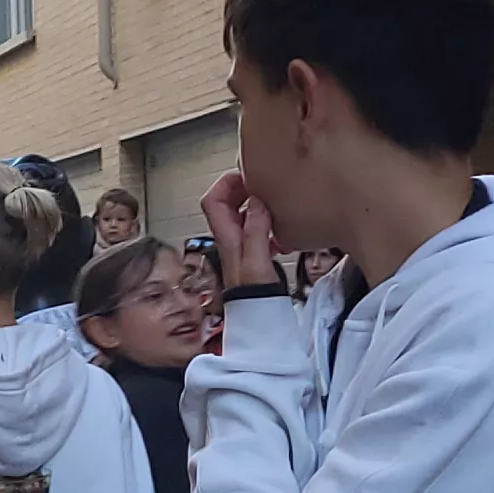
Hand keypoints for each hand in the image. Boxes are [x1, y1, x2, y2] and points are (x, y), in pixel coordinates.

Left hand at [198, 171, 279, 290]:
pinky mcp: (253, 254)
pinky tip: (282, 230)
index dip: (225, 183)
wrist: (259, 318)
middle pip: (227, 203)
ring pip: (243, 215)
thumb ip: (255, 228)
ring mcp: (241, 246)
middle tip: (264, 184)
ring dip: (257, 205)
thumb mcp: (256, 259)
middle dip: (244, 190)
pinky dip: (268, 223)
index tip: (246, 175)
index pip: (212, 200)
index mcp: (226, 237)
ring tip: (275, 203)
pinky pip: (256, 229)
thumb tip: (256, 201)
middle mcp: (229, 239)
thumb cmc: (254, 294)